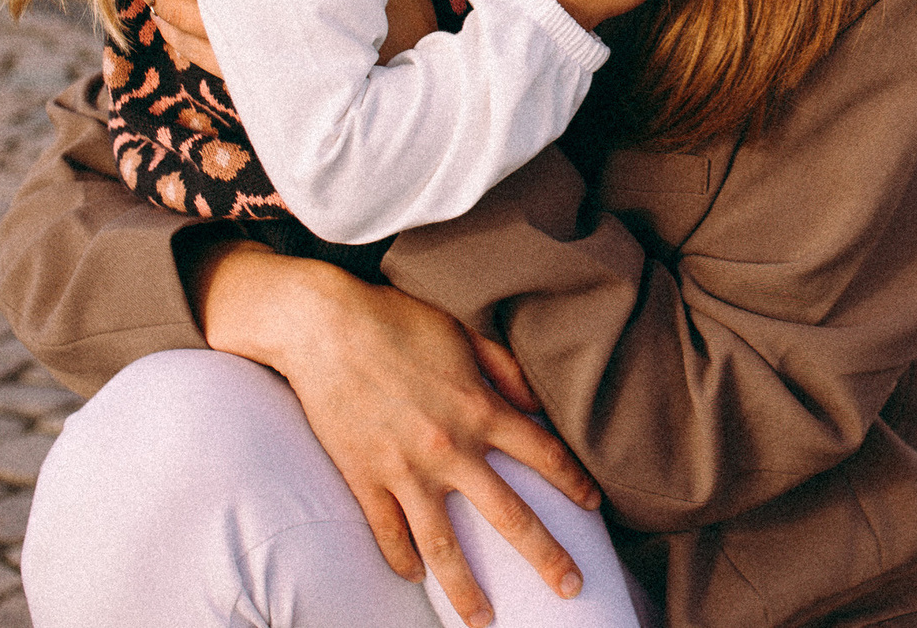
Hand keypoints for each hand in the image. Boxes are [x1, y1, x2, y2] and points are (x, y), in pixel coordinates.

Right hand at [193, 242, 599, 624]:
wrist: (323, 326)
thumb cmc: (397, 319)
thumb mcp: (463, 331)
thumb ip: (506, 367)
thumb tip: (537, 402)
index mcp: (481, 408)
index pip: (544, 454)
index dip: (574, 481)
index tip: (594, 506)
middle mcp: (451, 449)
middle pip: (510, 516)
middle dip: (546, 557)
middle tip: (570, 588)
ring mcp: (405, 471)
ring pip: (445, 547)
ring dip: (467, 591)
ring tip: (485, 622)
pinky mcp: (364, 479)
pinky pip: (388, 534)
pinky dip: (403, 561)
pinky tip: (416, 579)